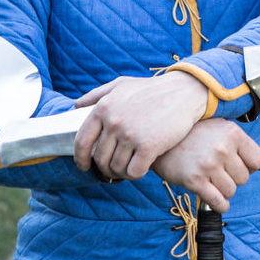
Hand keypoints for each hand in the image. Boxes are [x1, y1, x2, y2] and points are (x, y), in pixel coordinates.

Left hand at [73, 72, 208, 179]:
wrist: (183, 92)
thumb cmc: (151, 89)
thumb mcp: (121, 84)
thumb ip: (97, 94)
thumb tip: (76, 106)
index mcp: (103, 107)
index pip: (82, 141)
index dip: (80, 158)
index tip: (84, 166)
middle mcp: (114, 121)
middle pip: (100, 159)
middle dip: (105, 167)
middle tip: (114, 168)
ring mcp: (131, 134)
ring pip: (116, 168)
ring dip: (121, 172)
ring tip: (129, 166)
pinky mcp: (149, 146)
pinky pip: (134, 172)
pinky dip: (135, 175)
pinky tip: (141, 168)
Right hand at [152, 119, 259, 212]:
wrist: (160, 138)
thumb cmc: (196, 134)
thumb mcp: (223, 130)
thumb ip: (249, 148)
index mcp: (232, 133)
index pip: (258, 162)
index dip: (249, 166)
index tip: (235, 162)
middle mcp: (222, 148)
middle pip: (244, 178)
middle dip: (233, 177)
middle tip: (217, 168)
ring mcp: (208, 165)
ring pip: (231, 191)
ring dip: (224, 190)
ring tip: (211, 179)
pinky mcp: (195, 180)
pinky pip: (218, 202)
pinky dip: (220, 205)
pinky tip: (216, 200)